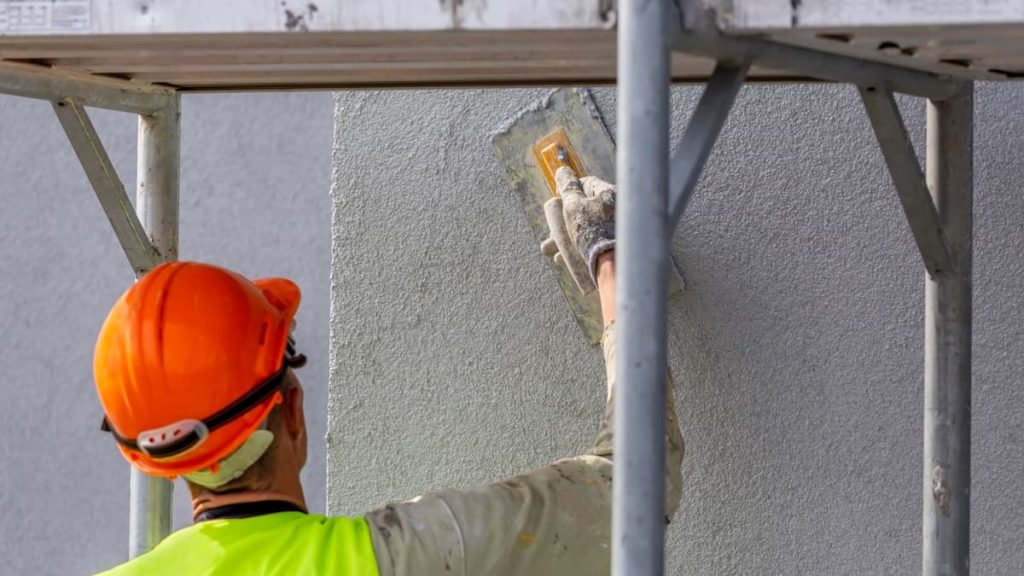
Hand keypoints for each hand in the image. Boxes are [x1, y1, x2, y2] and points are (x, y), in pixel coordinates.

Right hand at [555, 167, 615, 282]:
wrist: (612, 264)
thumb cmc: (592, 231)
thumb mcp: (574, 205)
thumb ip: (567, 187)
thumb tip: (562, 170)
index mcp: (610, 194)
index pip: (587, 184)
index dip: (569, 190)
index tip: (557, 199)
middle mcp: (617, 209)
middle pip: (585, 208)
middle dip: (564, 219)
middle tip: (551, 230)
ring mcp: (617, 228)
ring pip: (586, 227)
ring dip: (565, 236)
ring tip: (550, 248)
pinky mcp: (614, 246)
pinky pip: (593, 241)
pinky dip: (577, 246)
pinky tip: (563, 258)